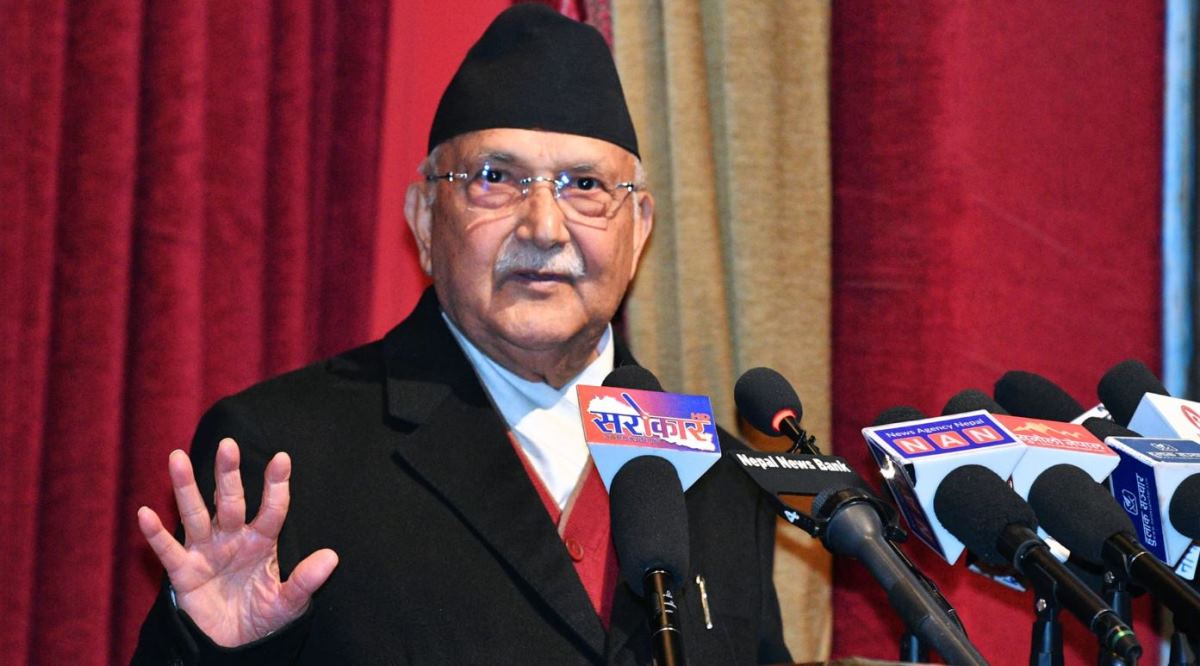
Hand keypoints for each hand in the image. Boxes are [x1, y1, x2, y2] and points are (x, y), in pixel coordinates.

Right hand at [138, 438, 338, 646]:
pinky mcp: (184, 573)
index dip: (276, 486)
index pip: (272, 510)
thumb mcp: (288, 604)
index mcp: (262, 542)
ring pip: (196, 514)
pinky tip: (145, 513)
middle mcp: (233, 539)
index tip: (282, 458)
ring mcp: (207, 552)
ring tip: (177, 457)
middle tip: (228, 444)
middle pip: (230, 501)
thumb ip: (306, 581)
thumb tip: (331, 557)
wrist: (234, 647)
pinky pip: (168, 550)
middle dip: (228, 474)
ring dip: (185, 488)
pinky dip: (156, 534)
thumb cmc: (262, 618)